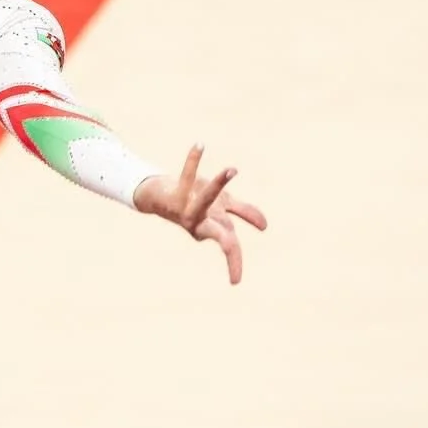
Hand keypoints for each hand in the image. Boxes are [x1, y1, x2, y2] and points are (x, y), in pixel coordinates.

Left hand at [132, 144, 267, 284]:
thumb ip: (244, 214)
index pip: (229, 247)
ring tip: (232, 170)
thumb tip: (264, 226)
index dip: (233, 264)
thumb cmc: (198, 205)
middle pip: (220, 232)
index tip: (235, 282)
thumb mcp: (223, 210)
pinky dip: (194, 160)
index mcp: (213, 227)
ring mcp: (190, 205)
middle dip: (226, 240)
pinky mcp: (181, 189)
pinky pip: (188, 173)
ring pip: (207, 197)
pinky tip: (200, 145)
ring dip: (221, 183)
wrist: (162, 196)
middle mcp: (201, 220)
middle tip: (230, 245)